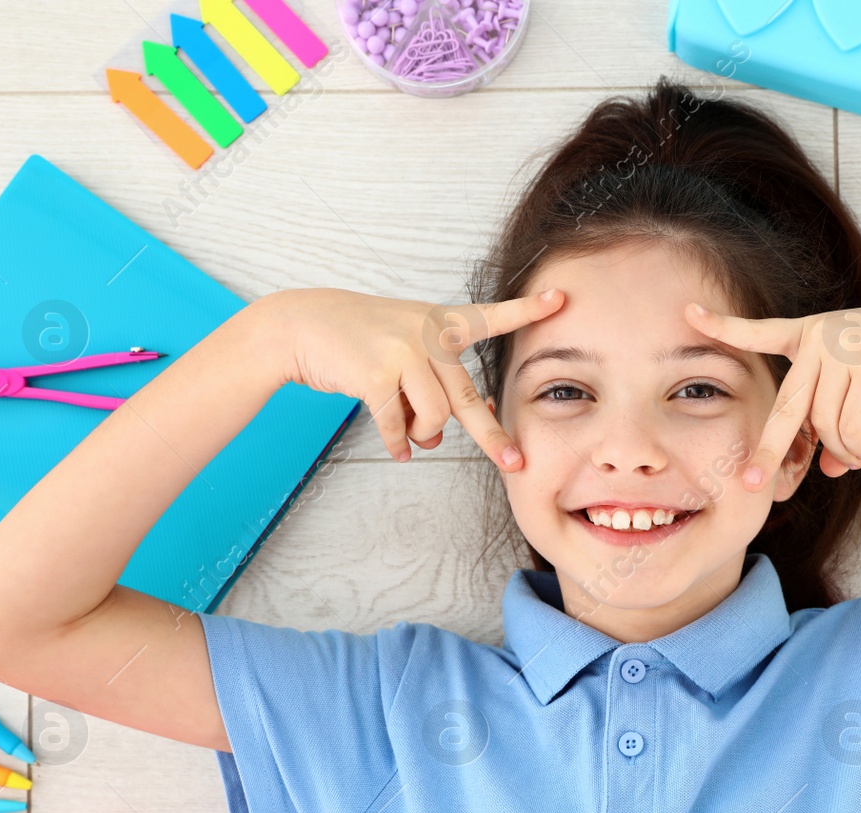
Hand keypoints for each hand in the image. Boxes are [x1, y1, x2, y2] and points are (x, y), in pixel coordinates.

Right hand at [268, 287, 565, 470]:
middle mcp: (426, 334)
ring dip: (422, 435)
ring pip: (434, 418)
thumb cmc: (358, 340)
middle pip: (467, 398)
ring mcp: (403, 352)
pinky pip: (398, 426)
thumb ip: (430, 387)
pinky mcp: (376, 374)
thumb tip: (436, 439)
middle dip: (492, 436)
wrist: (301, 326)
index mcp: (439, 322)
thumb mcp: (403, 349)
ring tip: (410, 433)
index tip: (559, 301)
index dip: (524, 310)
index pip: (488, 316)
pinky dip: (398, 443)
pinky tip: (398, 449)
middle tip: (515, 463)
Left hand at [683, 296, 860, 488]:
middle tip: (751, 484)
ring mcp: (844, 354)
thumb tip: (828, 468)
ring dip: (840, 451)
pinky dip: (855, 449)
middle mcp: (820, 341)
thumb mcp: (857, 387)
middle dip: (768, 452)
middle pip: (786, 409)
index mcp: (808, 334)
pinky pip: (850, 430)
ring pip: (825, 426)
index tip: (689, 314)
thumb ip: (833, 423)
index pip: (760, 332)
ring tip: (854, 455)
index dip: (724, 327)